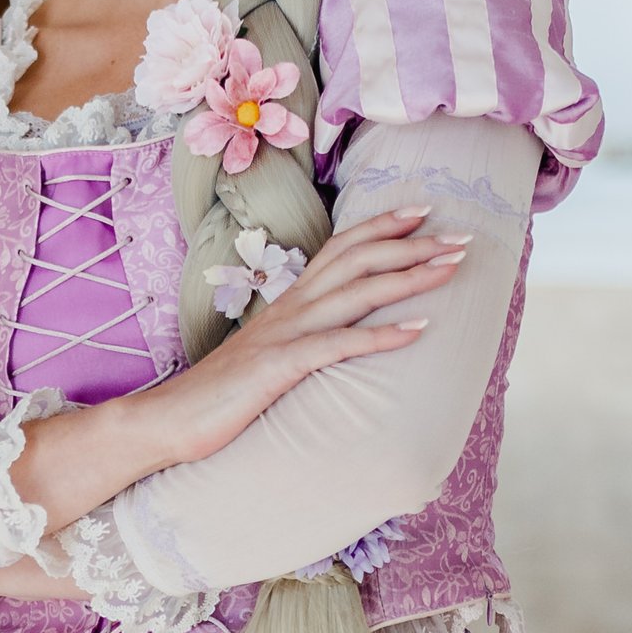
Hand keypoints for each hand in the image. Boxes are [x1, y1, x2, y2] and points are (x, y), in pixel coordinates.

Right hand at [159, 206, 471, 464]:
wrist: (169, 420)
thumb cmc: (222, 395)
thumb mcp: (271, 358)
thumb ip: (302, 340)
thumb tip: (335, 337)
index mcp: (289, 304)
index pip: (341, 249)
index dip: (383, 226)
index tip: (425, 212)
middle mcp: (290, 308)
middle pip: (358, 259)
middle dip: (413, 244)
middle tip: (462, 237)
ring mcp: (284, 334)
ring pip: (355, 292)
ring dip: (408, 276)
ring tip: (451, 267)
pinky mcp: (278, 367)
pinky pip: (337, 345)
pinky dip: (380, 336)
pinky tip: (418, 331)